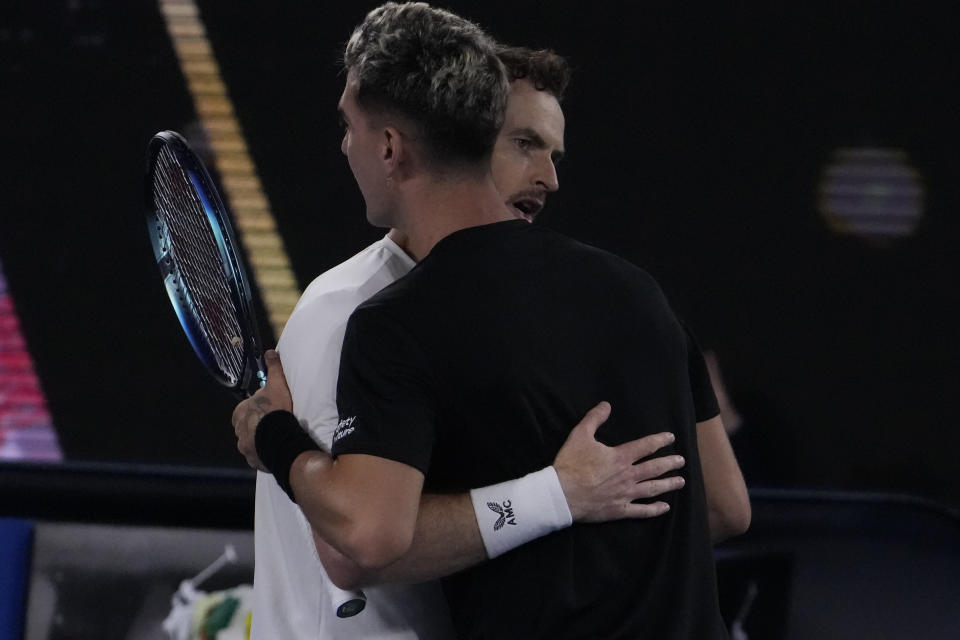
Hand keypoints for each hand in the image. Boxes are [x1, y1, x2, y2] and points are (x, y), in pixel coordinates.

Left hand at [231, 349, 292, 470]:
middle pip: (246, 428)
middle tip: (272, 424)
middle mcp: (239, 432)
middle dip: (256, 426)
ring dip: (260, 441)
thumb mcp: (276, 385)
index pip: (243, 410)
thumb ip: (273, 369)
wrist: (279, 438)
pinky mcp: (254, 461)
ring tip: (276, 439)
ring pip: (251, 444)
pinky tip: (276, 451)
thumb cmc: (275, 410)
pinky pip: (259, 457)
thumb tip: (270, 352)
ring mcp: (246, 449)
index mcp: (240, 414)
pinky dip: (265, 454)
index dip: (255, 409)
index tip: (266, 409)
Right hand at [553, 402, 685, 521]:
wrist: (562, 494)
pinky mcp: (619, 510)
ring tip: (681, 481)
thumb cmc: (571, 464)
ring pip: (653, 489)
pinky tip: (665, 507)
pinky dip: (655, 510)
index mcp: (620, 457)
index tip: (671, 438)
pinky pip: (642, 511)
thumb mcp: (579, 435)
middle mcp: (628, 475)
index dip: (660, 441)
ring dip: (668, 484)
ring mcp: (626, 494)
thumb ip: (594, 419)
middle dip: (670, 463)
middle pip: (655, 468)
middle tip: (681, 461)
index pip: (646, 446)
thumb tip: (606, 405)